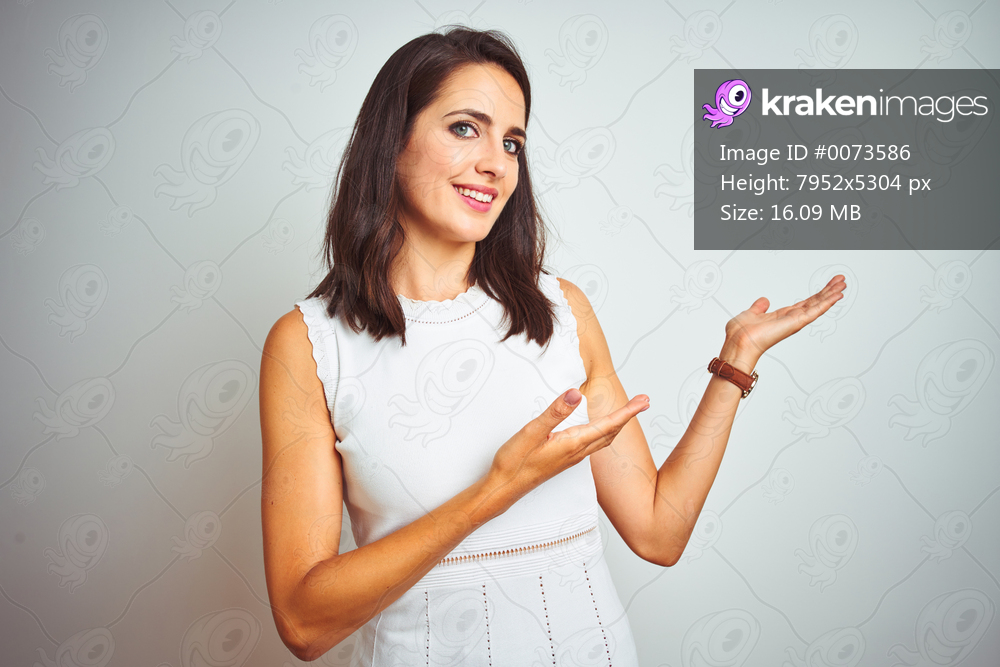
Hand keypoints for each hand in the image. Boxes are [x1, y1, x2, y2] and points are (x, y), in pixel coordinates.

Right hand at [487, 389, 649, 503]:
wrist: (504, 488)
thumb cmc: (515, 463)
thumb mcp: (532, 432)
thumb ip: (555, 412)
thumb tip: (576, 393)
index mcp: (573, 443)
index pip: (608, 425)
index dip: (628, 411)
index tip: (644, 400)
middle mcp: (577, 452)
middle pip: (611, 432)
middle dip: (629, 416)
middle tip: (644, 401)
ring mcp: (572, 458)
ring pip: (603, 439)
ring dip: (618, 425)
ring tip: (628, 412)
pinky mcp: (564, 459)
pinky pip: (593, 444)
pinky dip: (604, 432)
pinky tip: (601, 428)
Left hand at [723, 275, 846, 362]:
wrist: (738, 343)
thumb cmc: (741, 334)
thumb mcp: (751, 313)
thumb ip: (759, 307)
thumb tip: (764, 301)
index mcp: (781, 316)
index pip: (804, 303)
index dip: (816, 294)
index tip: (827, 286)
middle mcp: (790, 319)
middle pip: (814, 302)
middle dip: (828, 291)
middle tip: (840, 280)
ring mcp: (795, 321)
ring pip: (818, 305)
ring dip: (831, 294)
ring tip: (842, 284)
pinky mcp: (796, 323)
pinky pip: (815, 311)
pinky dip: (827, 303)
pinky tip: (837, 295)